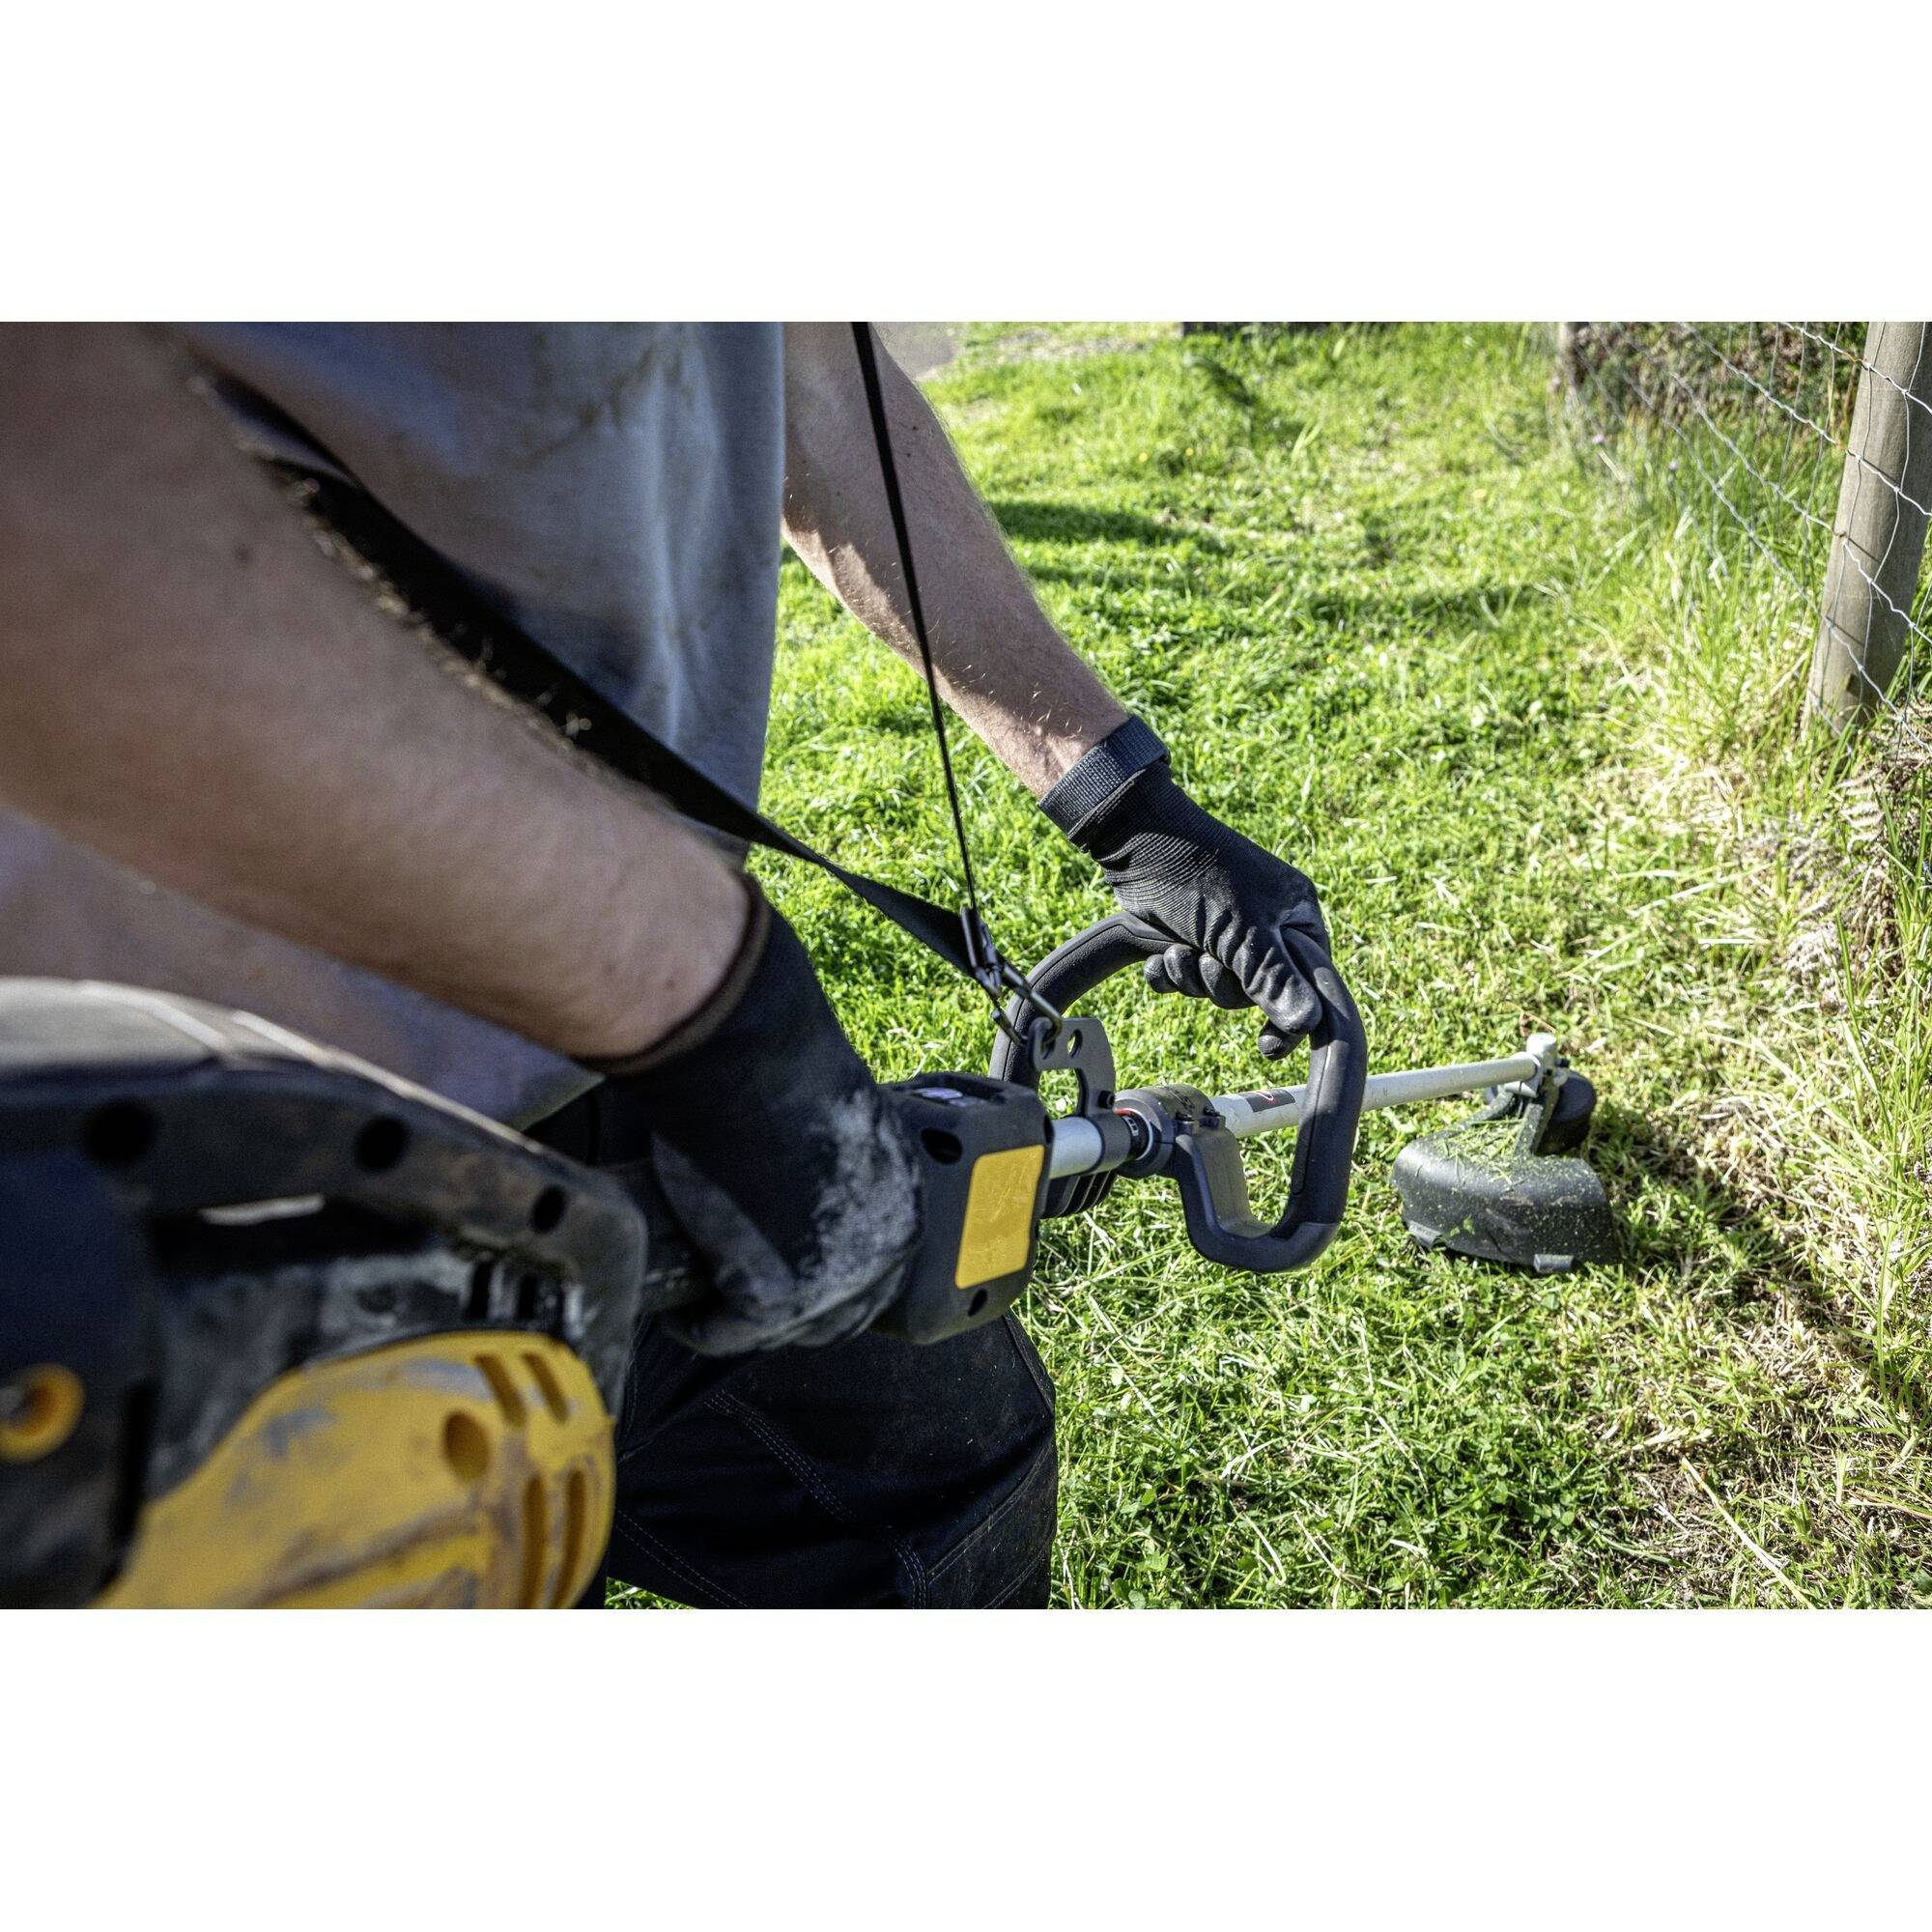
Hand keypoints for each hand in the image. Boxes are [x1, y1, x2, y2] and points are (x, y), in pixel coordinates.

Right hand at [587, 883, 921, 1353]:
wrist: (751, 1069)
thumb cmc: (784, 1075)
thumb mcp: (837, 1125)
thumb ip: (832, 1164)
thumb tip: (795, 1178)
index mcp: (904, 1207)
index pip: (877, 1276)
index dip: (829, 1284)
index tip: (784, 1276)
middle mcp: (882, 1256)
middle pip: (836, 1320)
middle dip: (787, 1315)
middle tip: (736, 1298)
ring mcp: (830, 1287)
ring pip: (779, 1333)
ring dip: (738, 1322)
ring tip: (700, 1301)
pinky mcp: (771, 1303)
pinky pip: (723, 1333)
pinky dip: (693, 1323)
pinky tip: (676, 1305)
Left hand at [1069, 762, 1337, 1060]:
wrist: (1136, 839)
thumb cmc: (1200, 874)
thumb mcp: (1241, 930)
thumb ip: (1273, 977)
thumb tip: (1307, 1023)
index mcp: (1294, 917)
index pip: (1308, 983)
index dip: (1291, 1016)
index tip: (1269, 1048)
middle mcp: (1264, 927)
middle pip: (1255, 993)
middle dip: (1223, 987)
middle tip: (1206, 963)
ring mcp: (1223, 932)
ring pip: (1216, 989)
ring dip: (1191, 980)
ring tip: (1178, 950)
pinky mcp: (1186, 936)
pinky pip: (1184, 981)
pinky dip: (1169, 974)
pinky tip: (1158, 957)